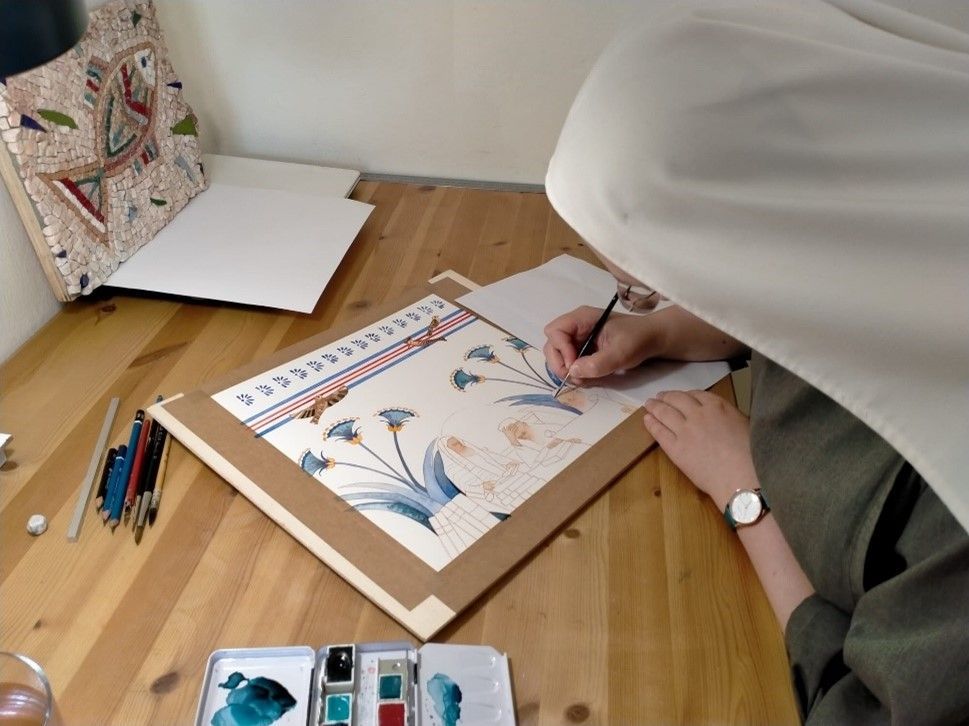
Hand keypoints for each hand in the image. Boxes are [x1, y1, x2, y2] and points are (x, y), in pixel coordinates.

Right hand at [543, 306, 665, 384]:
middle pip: (552, 344)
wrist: (652, 338)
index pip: (555, 331)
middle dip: (559, 362)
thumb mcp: (621, 352)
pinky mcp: (583, 349)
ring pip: (558, 354)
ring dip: (565, 369)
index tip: (574, 366)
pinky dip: (573, 372)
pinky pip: (569, 361)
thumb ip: (598, 363)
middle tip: (575, 377)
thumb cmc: (638, 339)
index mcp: (582, 318)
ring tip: (582, 379)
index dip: (560, 350)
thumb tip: (573, 371)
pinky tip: (586, 377)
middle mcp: (576, 326)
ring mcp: (578, 338)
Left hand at [643, 390, 757, 508]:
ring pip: (664, 413)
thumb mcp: (744, 424)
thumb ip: (728, 416)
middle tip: (659, 397)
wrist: (741, 477)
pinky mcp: (675, 448)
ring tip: (648, 404)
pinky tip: (647, 420)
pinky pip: (659, 432)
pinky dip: (651, 423)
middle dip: (666, 397)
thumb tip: (721, 418)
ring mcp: (684, 430)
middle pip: (676, 400)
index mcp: (718, 406)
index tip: (680, 396)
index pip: (696, 394)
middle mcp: (698, 413)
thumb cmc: (752, 455)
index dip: (685, 395)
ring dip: (654, 406)